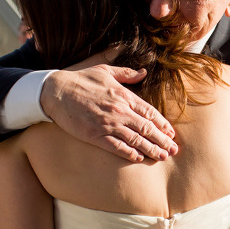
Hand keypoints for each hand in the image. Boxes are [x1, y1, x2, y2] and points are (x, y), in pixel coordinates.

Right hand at [40, 64, 177, 162]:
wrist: (56, 91)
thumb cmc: (81, 79)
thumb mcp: (105, 70)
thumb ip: (126, 73)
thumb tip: (143, 72)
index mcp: (123, 95)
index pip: (149, 111)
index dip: (162, 124)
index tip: (171, 133)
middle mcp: (119, 110)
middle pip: (147, 128)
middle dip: (162, 140)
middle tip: (173, 150)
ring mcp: (107, 124)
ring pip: (135, 140)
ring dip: (150, 149)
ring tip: (162, 157)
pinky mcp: (95, 135)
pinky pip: (116, 147)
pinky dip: (129, 153)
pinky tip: (139, 158)